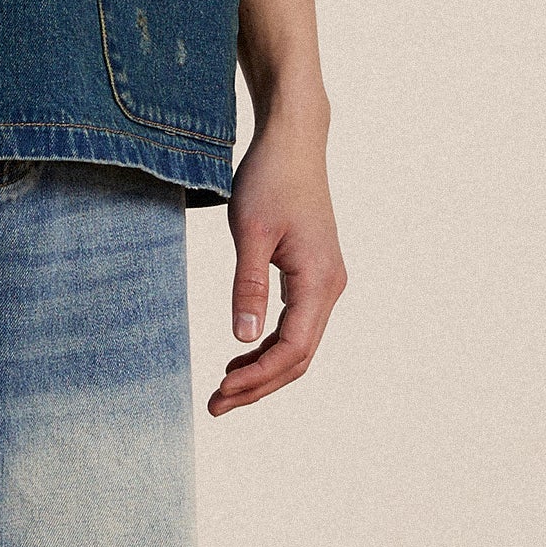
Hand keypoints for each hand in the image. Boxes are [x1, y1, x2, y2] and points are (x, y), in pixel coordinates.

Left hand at [208, 107, 344, 414]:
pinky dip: (268, 346)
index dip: (257, 377)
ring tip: (223, 387)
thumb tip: (241, 337)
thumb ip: (248, 286)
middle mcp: (329, 287)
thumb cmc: (270, 178)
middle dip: (258, 385)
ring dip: (263, 369)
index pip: (292, 350)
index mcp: (318, 281)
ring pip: (298, 345)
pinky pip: (296, 325)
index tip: (219, 390)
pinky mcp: (313, 275)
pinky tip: (239, 353)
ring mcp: (324, 282)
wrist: (293, 142)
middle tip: (215, 404)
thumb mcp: (251, 232)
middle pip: (298, 357)